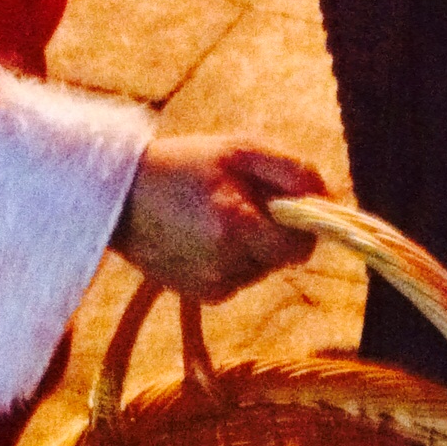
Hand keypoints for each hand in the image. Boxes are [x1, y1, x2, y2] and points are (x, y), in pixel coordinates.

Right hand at [110, 135, 324, 301]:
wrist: (118, 195)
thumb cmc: (184, 163)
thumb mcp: (240, 150)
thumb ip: (292, 170)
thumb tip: (328, 196)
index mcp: (237, 225)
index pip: (300, 246)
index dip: (301, 225)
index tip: (283, 203)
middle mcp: (226, 263)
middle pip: (281, 258)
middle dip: (274, 232)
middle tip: (241, 201)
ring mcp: (211, 284)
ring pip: (260, 269)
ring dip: (252, 246)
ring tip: (216, 216)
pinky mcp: (199, 295)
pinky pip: (237, 278)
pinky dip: (231, 259)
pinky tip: (203, 236)